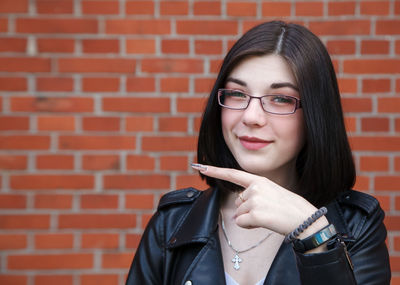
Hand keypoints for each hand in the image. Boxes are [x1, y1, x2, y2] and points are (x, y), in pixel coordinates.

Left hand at [192, 163, 328, 236]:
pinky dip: (250, 226)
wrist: (304, 218)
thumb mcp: (271, 193)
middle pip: (238, 202)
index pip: (232, 174)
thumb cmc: (288, 208)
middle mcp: (255, 187)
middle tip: (268, 211)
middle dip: (248, 209)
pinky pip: (241, 223)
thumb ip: (253, 193)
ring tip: (269, 216)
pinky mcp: (255, 213)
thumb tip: (239, 206)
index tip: (198, 166)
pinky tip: (265, 222)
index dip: (214, 170)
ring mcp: (254, 199)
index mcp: (259, 180)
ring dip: (250, 219)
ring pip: (239, 214)